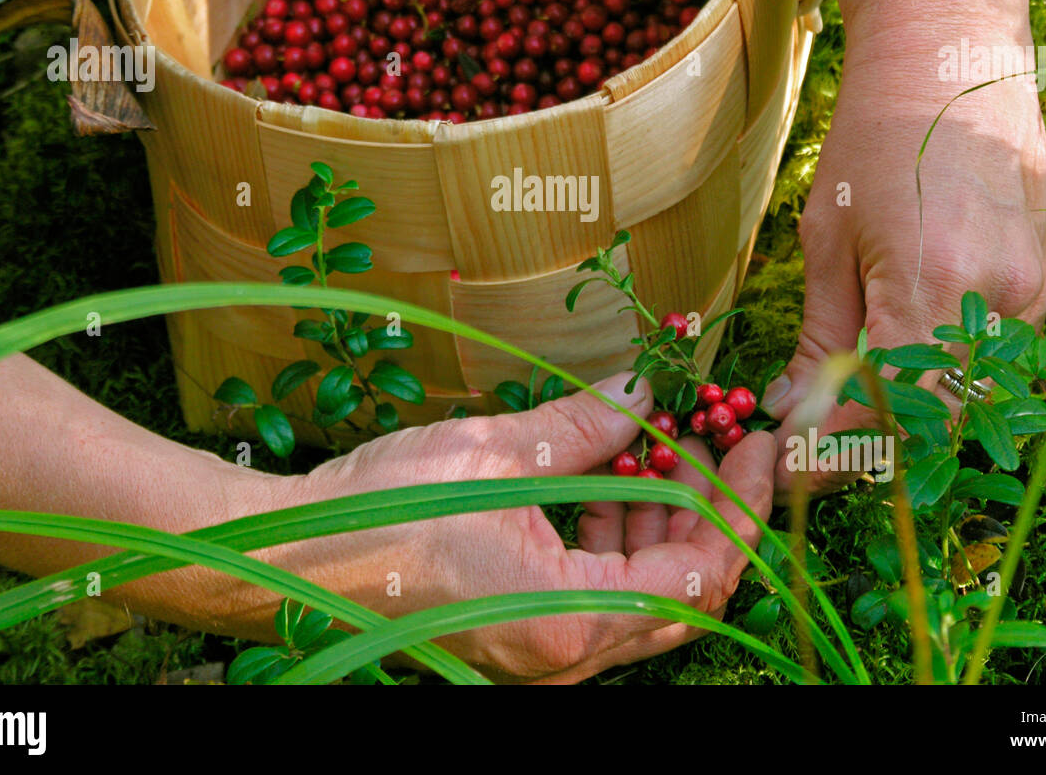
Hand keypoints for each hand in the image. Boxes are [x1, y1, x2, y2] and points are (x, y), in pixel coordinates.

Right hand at [245, 374, 775, 682]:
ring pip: (642, 599)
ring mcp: (542, 657)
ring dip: (658, 525)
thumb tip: (645, 389)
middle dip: (707, 512)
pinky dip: (612, 545)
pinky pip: (596, 601)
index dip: (739, 506)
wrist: (291, 561)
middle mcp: (565, 657)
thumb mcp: (494, 453)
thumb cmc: (379, 513)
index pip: (701, 573)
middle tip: (709, 441)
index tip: (754, 445)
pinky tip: (600, 484)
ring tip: (649, 449)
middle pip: (682, 594)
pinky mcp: (520, 640)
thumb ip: (585, 425)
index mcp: (569, 620)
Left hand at [762, 14, 1045, 500]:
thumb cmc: (873, 139)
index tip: (788, 469)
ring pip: (968, 395)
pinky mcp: (1042, 282)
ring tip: (842, 412)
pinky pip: (990, 358)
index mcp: (931, 286)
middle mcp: (997, 301)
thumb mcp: (826, 239)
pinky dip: (940, 377)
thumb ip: (820, 337)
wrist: (951, 55)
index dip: (834, 453)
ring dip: (905, 418)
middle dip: (869, 446)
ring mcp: (1031, 293)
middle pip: (935, 419)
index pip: (885, 411)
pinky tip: (893, 369)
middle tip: (809, 447)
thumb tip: (791, 413)